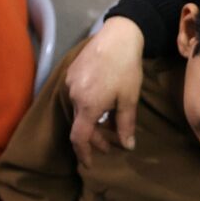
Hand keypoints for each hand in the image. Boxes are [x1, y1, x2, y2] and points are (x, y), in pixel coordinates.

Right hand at [66, 17, 144, 167]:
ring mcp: (70, 83)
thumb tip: (127, 146)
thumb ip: (125, 125)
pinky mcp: (71, 73)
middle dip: (95, 137)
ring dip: (92, 122)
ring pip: (79, 111)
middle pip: (80, 125)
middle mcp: (73, 96)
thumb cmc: (126, 68)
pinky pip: (77, 97)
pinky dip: (88, 107)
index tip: (91, 164)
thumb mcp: (129, 99)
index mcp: (87, 105)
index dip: (85, 153)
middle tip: (111, 143)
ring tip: (109, 125)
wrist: (118, 36)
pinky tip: (103, 105)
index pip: (79, 138)